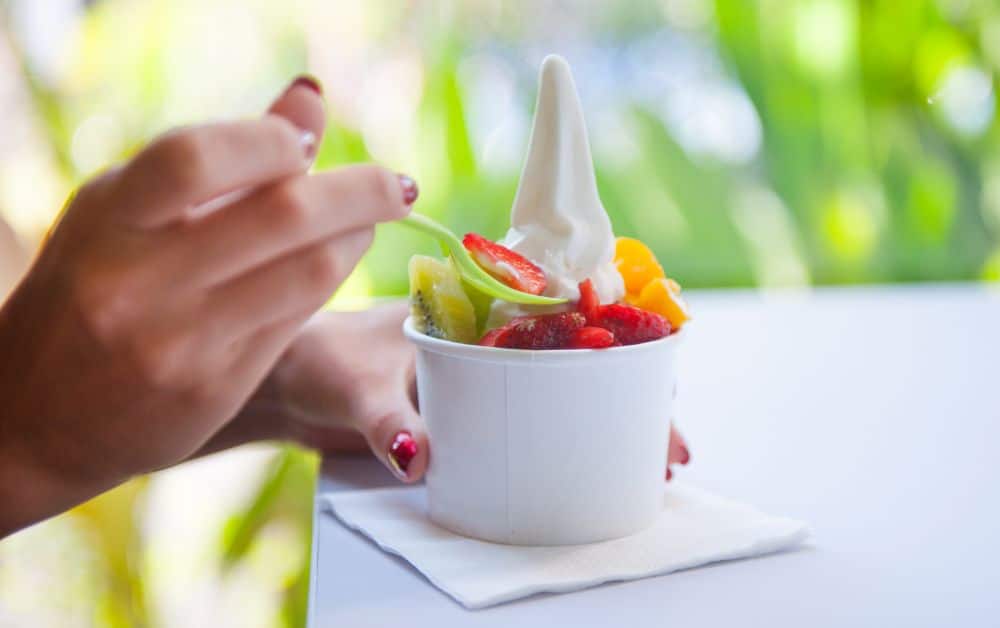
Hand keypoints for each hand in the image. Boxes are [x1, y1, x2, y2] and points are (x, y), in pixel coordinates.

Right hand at [0, 77, 417, 535]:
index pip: (201, 158)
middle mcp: (138, 282)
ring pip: (309, 271)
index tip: (305, 145)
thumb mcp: (125, 212)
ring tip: (370, 220)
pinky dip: (330, 280)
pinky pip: (298, 320)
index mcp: (108, 220)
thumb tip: (309, 101)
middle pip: (284, 215)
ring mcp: (179, 343)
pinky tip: (337, 261)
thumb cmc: (90, 287)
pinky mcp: (214, 389)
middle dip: (362, 191)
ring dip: (356, 237)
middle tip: (399, 184)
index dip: (272, 141)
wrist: (33, 417)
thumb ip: (217, 157)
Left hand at [212, 303, 692, 482]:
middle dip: (633, 395)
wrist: (284, 382)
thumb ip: (384, 420)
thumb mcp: (351, 385)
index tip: (662, 372)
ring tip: (651, 465)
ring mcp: (488, 374)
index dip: (622, 338)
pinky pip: (534, 423)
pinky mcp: (475, 410)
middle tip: (669, 444)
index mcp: (475, 304)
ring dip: (608, 422)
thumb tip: (417, 458)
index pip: (567, 309)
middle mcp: (492, 335)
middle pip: (582, 357)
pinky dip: (569, 442)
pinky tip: (595, 470)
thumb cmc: (312, 359)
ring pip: (565, 392)